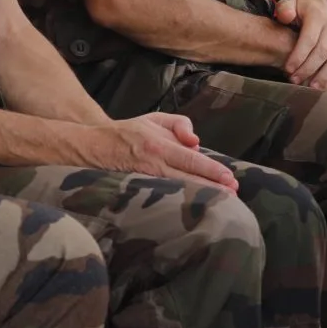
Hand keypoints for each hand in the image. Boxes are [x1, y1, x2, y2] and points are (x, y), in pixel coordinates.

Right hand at [90, 112, 237, 191]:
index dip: (211, 170)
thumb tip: (196, 141)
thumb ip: (179, 124)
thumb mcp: (154, 118)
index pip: (191, 159)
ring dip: (199, 197)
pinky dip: (178, 203)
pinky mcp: (137, 191)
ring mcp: (144, 179)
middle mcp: (153, 162)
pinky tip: (192, 209)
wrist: (93, 147)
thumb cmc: (128, 132)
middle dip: (212, 187)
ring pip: (177, 190)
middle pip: (188, 177)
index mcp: (159, 144)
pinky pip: (162, 197)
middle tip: (233, 195)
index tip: (230, 179)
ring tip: (219, 204)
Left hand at [273, 0, 326, 92]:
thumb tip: (285, 16)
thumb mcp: (291, 2)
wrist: (322, 1)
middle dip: (309, 68)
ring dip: (326, 75)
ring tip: (313, 87)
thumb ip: (285, 8)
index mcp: (318, 16)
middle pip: (323, 51)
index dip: (299, 56)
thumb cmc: (302, 7)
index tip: (288, 69)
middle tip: (295, 81)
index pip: (309, 39)